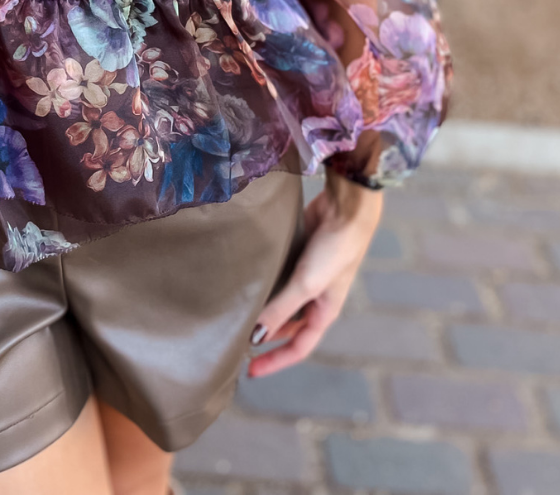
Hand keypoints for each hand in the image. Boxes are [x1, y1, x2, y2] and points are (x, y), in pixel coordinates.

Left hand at [247, 172, 382, 376]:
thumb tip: (255, 337)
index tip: (250, 370)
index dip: (275, 360)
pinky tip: (244, 279)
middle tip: (235, 340)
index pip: (298, 347)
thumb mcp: (307, 285)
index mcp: (323, 312)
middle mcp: (314, 297)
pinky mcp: (297, 254)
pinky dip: (262, 280)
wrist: (345, 209)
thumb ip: (281, 310)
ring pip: (280, 299)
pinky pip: (277, 275)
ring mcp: (305, 275)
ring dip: (262, 306)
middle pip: (287, 325)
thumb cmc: (335, 251)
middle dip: (266, 335)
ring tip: (234, 312)